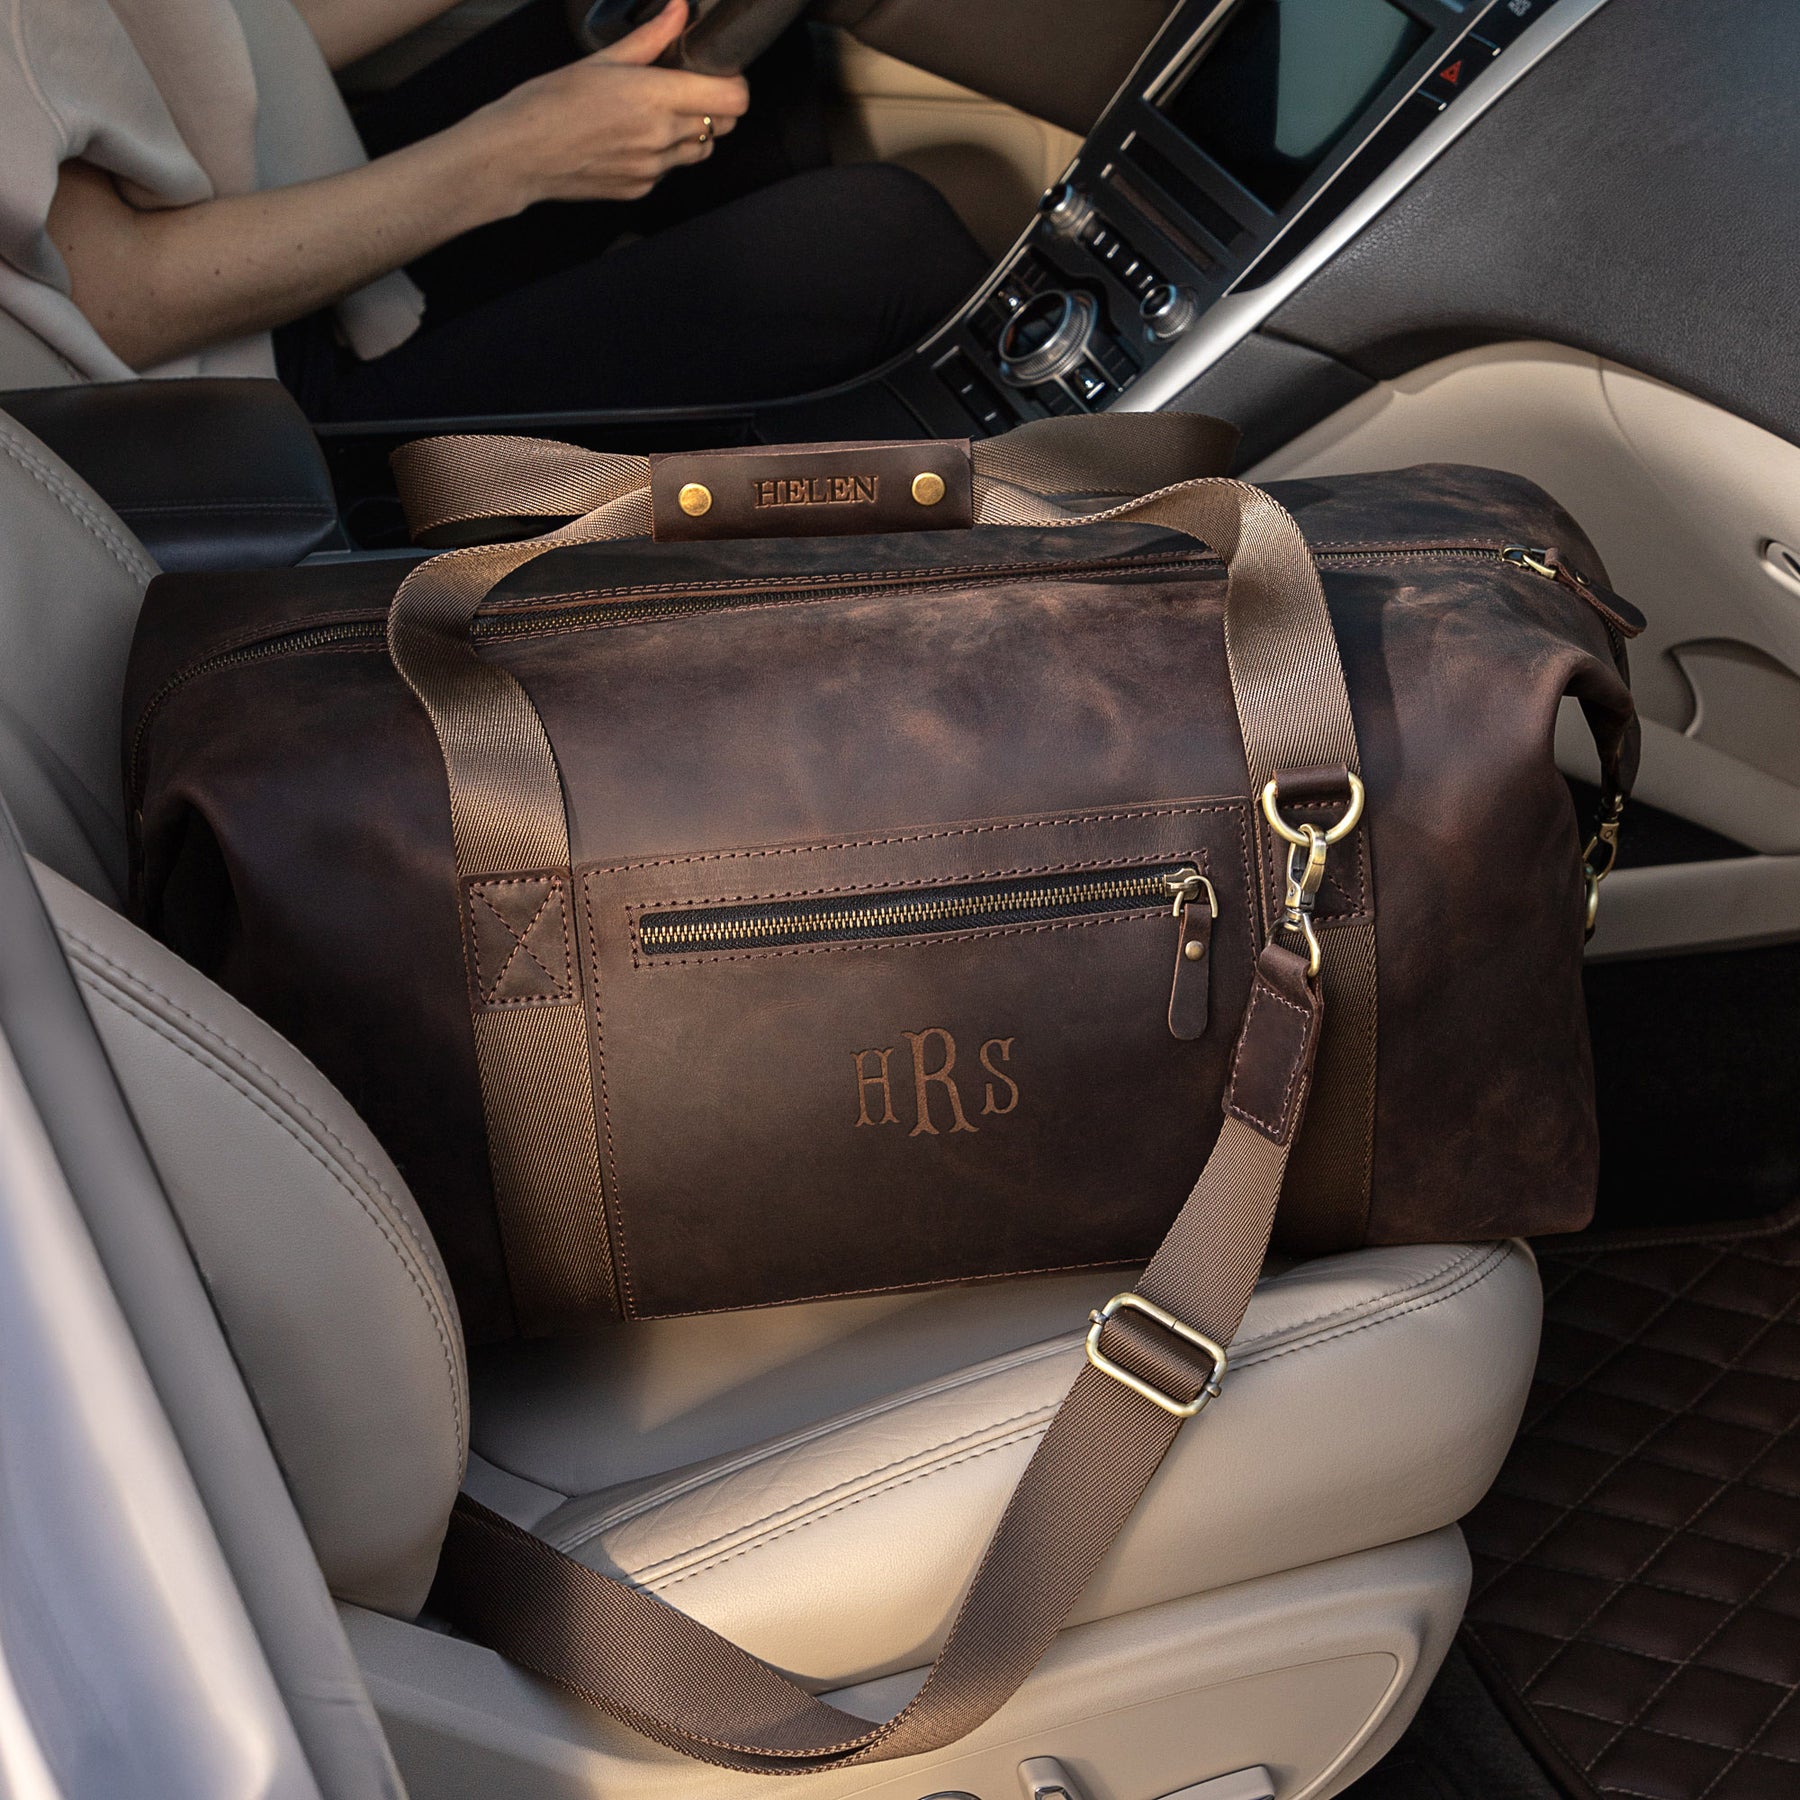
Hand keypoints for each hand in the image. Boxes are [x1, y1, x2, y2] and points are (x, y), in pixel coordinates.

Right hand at [466, 0, 750, 208]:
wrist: (519, 154)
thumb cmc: (550, 102)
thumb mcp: (602, 60)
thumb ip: (651, 38)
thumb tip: (680, 10)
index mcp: (654, 97)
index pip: (732, 100)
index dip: (734, 86)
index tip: (722, 75)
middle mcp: (660, 137)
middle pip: (723, 125)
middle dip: (715, 107)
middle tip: (691, 91)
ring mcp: (653, 168)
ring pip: (701, 150)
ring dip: (692, 133)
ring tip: (659, 117)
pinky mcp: (642, 189)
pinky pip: (671, 170)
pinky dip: (664, 155)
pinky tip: (633, 140)